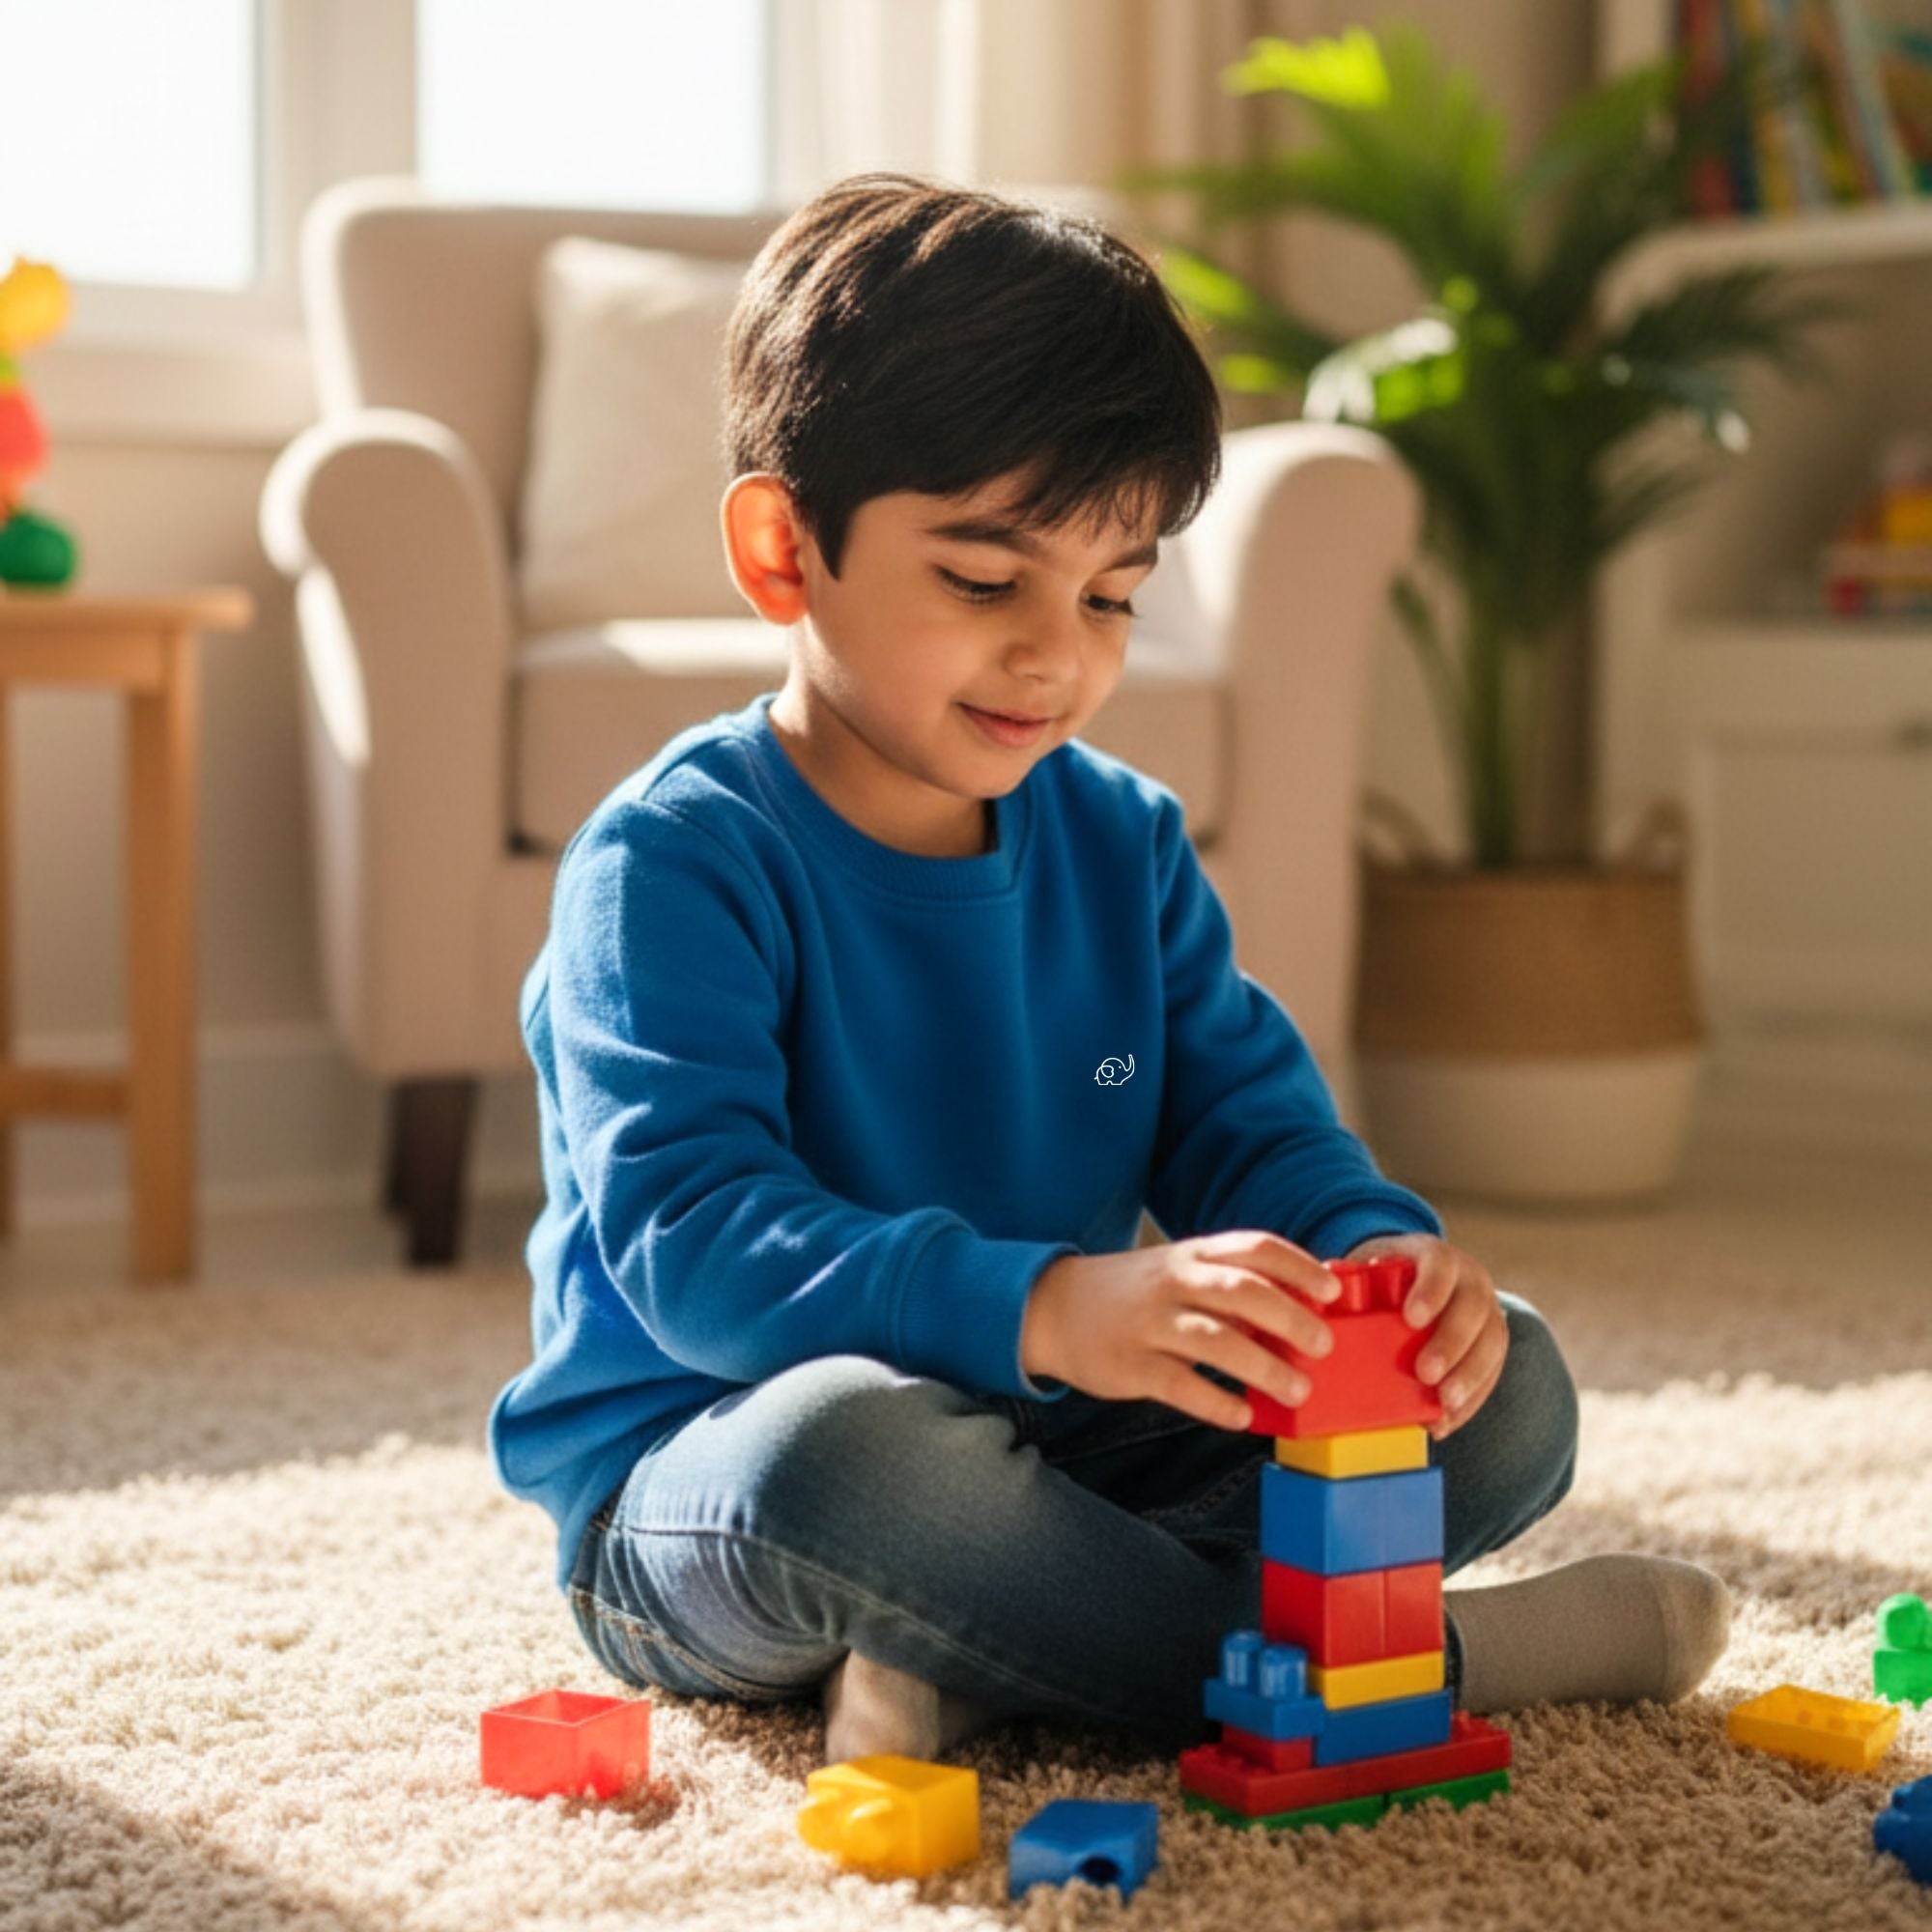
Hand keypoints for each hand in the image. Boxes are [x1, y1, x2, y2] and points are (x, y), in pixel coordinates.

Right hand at [1020, 1231, 1345, 1430]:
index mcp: (1192, 1255)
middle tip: (1323, 1346)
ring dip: (1263, 1367)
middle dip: (1290, 1318)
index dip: (1298, 1267)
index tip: (1332, 1292)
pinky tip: (1242, 1416)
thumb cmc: (1135, 1293)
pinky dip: (1215, 1402)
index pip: (1254, 1249)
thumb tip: (1302, 1311)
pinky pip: (1179, 1385)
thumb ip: (1231, 1286)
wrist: (1053, 1307)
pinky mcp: (1129, 1366)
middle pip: (1242, 1292)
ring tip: (1298, 1391)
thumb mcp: (1179, 1272)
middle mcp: (1173, 1283)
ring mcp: (1149, 1324)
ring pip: (1215, 1340)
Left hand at [1342, 1232, 1506, 1441]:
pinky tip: (1447, 1420)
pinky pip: (1492, 1372)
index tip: (1411, 1318)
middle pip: (1473, 1308)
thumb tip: (1310, 1304)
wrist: (1413, 1280)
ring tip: (1443, 1405)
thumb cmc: (1382, 1279)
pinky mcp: (1491, 1344)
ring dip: (1469, 1378)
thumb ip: (1347, 1282)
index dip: (1431, 1290)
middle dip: (1451, 1343)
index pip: (1441, 1264)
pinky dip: (1471, 1400)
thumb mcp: (1367, 1268)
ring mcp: (1487, 1311)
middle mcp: (1469, 1279)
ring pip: (1491, 1342)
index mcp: (1435, 1255)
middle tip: (1425, 1374)